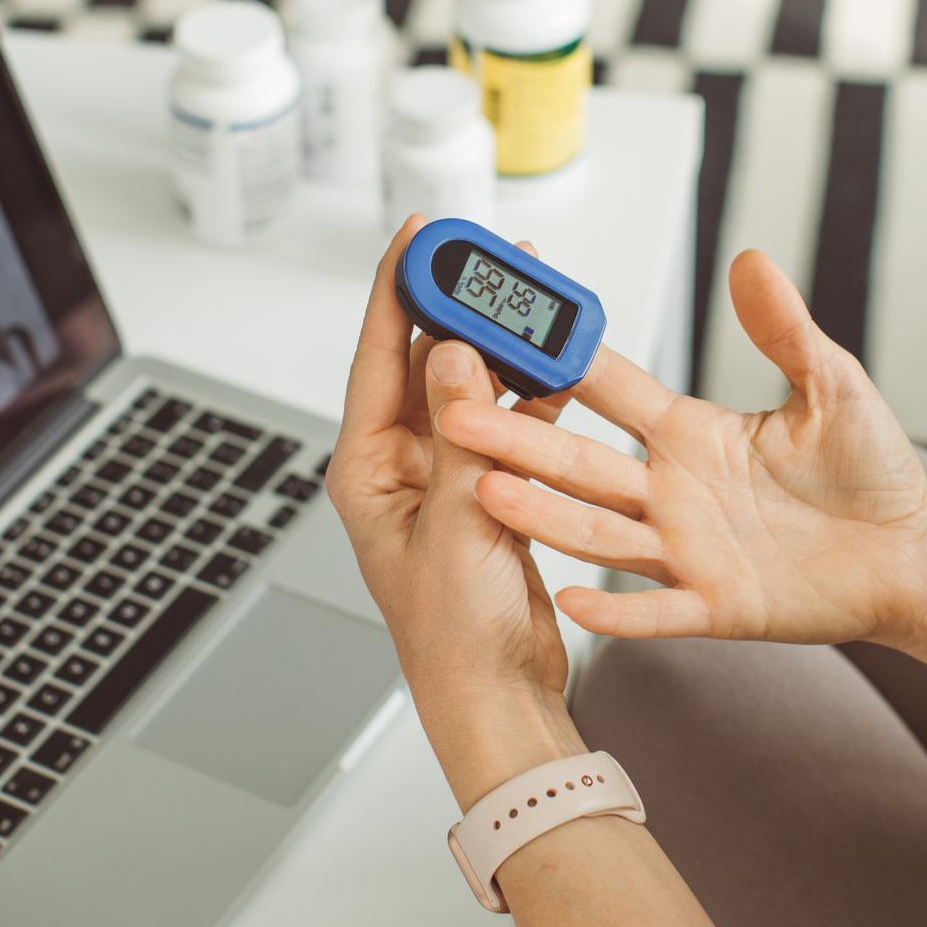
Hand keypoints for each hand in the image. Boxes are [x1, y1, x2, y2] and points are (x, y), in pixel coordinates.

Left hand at [328, 218, 587, 806]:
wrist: (496, 694)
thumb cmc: (454, 633)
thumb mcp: (456, 522)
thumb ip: (459, 434)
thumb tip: (450, 352)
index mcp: (368, 468)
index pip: (377, 355)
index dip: (397, 287)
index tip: (417, 233)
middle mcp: (400, 464)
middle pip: (424, 358)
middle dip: (455, 300)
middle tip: (484, 249)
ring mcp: (445, 475)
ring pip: (471, 385)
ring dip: (500, 341)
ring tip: (530, 290)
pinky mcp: (487, 491)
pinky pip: (508, 422)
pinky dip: (532, 389)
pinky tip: (558, 357)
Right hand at [433, 249, 926, 649]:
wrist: (913, 555)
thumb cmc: (873, 473)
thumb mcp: (831, 385)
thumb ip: (783, 328)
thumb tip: (750, 260)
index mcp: (690, 434)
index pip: (609, 389)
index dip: (557, 361)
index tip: (500, 327)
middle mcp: (674, 492)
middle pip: (579, 461)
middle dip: (516, 437)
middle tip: (455, 411)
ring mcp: (688, 552)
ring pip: (598, 530)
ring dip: (543, 514)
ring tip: (486, 492)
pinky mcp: (717, 605)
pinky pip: (656, 610)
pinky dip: (616, 609)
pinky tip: (573, 599)